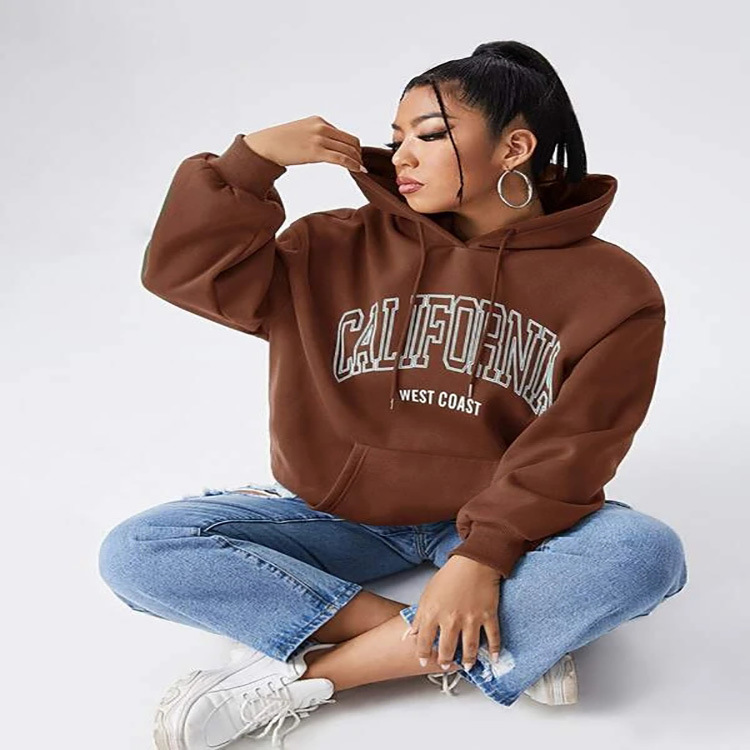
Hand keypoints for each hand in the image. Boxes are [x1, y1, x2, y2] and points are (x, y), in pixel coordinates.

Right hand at [242, 115, 365, 172]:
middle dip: (358, 154)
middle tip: (360, 164)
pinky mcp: (316, 152)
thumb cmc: (281, 141)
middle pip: (351, 141)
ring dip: (357, 161)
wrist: (266, 145)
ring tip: (359, 169)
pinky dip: (352, 164)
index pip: (344, 134)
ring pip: (348, 150)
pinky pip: (341, 158)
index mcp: (319, 121)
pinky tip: (358, 170)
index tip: (356, 157)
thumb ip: (317, 136)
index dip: (353, 147)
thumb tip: (328, 147)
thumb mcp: (302, 131)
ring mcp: (319, 139)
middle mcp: (322, 127)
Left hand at [409, 555, 502, 670]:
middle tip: (445, 666)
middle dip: (445, 661)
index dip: (423, 654)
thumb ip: (419, 616)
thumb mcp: (427, 594)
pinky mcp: (488, 616)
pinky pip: (492, 638)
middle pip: (447, 649)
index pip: (424, 641)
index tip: (423, 661)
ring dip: (467, 661)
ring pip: (469, 649)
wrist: (473, 562)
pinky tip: (493, 658)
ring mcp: (471, 619)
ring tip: (466, 666)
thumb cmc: (449, 576)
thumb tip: (411, 633)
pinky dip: (494, 650)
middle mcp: (451, 619)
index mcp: (433, 613)